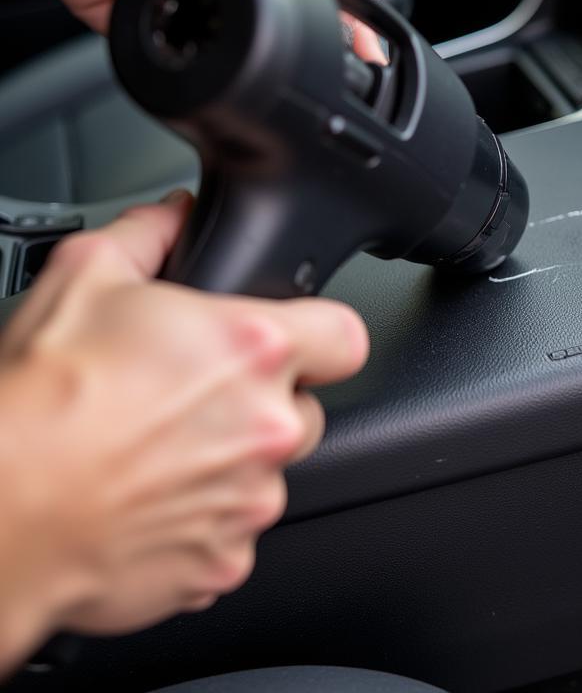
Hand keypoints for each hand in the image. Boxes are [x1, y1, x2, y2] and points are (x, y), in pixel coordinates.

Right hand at [0, 193, 367, 668]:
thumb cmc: (36, 403)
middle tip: (199, 402)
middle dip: (266, 404)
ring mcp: (251, 501)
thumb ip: (148, 234)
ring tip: (159, 454)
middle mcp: (267, 426)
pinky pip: (232, 534)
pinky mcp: (224, 563)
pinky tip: (147, 502)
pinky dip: (202, 523)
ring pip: (268, 475)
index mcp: (252, 349)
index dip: (322, 337)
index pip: (345, 336)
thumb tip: (174, 217)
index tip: (298, 347)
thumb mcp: (84, 277)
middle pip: (306, 409)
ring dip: (231, 466)